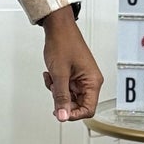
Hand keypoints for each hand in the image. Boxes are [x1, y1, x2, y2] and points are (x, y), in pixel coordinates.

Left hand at [40, 8, 102, 122]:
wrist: (58, 27)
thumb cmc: (63, 43)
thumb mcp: (59, 74)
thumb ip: (61, 97)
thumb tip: (62, 116)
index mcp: (92, 81)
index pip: (88, 109)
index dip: (74, 114)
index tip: (61, 113)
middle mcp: (90, 81)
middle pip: (78, 105)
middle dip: (62, 100)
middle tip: (53, 91)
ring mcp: (81, 78)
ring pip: (69, 97)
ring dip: (57, 92)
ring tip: (52, 79)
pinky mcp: (74, 75)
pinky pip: (65, 88)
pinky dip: (55, 84)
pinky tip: (50, 75)